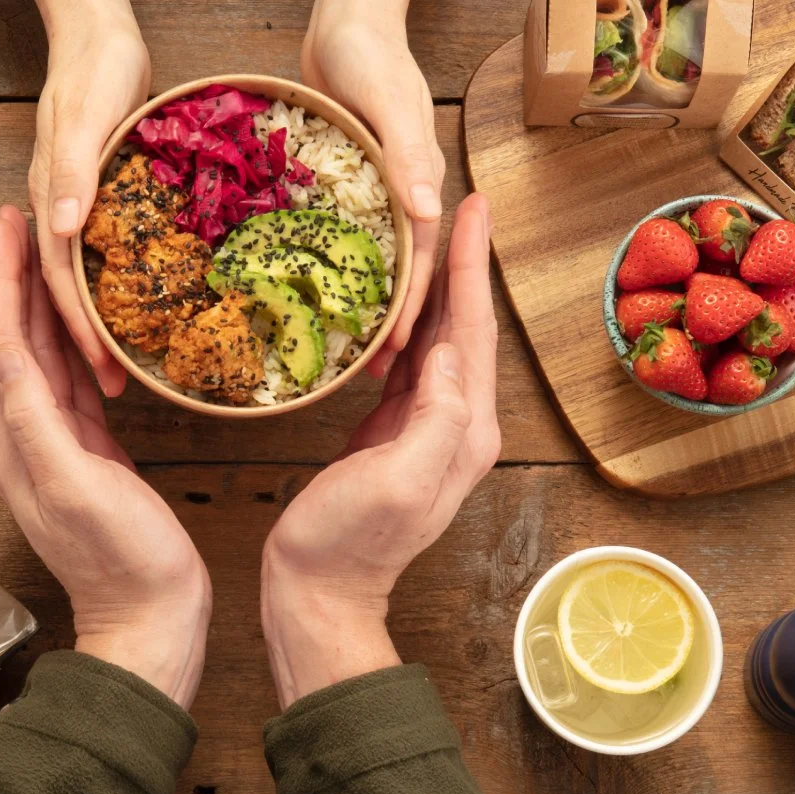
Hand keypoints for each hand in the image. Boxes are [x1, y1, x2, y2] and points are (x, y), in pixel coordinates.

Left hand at [0, 205, 210, 708]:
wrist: (150, 618)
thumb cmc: (120, 559)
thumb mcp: (75, 486)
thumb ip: (36, 419)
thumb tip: (6, 347)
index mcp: (12, 435)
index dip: (2, 277)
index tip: (10, 221)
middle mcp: (22, 432)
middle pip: (14, 335)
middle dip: (18, 274)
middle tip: (31, 217)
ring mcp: (54, 440)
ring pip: (44, 351)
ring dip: (46, 299)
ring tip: (58, 248)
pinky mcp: (87, 448)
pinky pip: (74, 378)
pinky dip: (78, 339)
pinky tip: (92, 316)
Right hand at [5, 0, 150, 397]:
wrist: (96, 29)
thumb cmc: (95, 66)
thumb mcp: (87, 114)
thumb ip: (74, 170)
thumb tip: (61, 229)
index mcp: (52, 196)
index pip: (62, 279)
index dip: (80, 329)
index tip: (104, 371)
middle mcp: (60, 206)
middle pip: (68, 289)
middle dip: (86, 341)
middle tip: (118, 389)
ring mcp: (77, 200)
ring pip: (82, 275)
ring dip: (99, 319)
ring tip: (126, 361)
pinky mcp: (100, 191)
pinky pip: (104, 251)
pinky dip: (116, 283)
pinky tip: (144, 300)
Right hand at [261, 194, 499, 708]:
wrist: (319, 590)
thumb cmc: (349, 543)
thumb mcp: (397, 483)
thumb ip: (436, 421)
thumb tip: (452, 354)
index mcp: (464, 428)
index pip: (473, 330)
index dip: (472, 266)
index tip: (474, 209)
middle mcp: (457, 421)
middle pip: (464, 324)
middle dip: (462, 261)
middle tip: (460, 203)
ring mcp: (427, 424)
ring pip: (438, 335)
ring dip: (439, 282)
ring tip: (429, 233)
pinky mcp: (395, 426)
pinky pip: (409, 357)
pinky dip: (408, 317)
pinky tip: (394, 295)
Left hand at [301, 0, 445, 374]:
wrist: (348, 17)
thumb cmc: (372, 55)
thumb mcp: (391, 104)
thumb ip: (408, 154)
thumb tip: (428, 211)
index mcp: (416, 183)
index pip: (418, 261)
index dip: (408, 309)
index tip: (395, 356)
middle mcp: (398, 191)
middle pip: (395, 267)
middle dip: (385, 319)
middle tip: (365, 371)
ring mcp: (370, 186)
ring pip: (365, 254)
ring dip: (354, 296)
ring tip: (332, 340)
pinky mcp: (342, 177)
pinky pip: (334, 228)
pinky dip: (322, 257)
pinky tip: (295, 281)